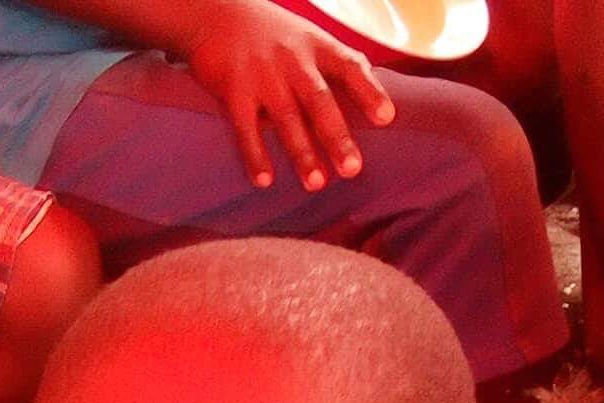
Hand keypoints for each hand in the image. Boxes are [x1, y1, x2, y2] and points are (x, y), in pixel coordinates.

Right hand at [181, 0, 393, 191]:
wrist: (216, 12)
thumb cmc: (270, 34)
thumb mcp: (307, 38)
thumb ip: (333, 65)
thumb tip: (370, 96)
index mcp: (317, 47)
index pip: (349, 67)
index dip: (369, 92)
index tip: (386, 118)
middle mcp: (293, 60)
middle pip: (319, 101)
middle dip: (336, 136)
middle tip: (351, 169)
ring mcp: (263, 74)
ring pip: (286, 118)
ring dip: (302, 153)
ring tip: (316, 184)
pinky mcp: (234, 89)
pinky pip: (245, 127)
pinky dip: (254, 154)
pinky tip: (264, 180)